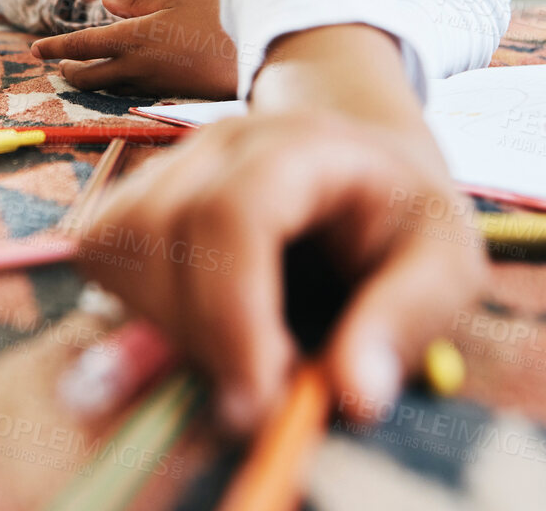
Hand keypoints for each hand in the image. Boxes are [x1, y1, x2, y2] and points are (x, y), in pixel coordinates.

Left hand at [32, 0, 236, 99]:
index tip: (33, 49)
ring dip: (91, 80)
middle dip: (68, 70)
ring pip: (106, 88)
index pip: (81, 44)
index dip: (54, 47)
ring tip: (84, 71)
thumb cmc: (214, 20)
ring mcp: (150, 86)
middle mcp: (135, 67)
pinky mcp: (165, 97)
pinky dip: (117, 85)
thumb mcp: (175, 0)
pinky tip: (121, 78)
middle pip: (86, 76)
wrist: (250, 59)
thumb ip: (136, 3)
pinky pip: (130, 93)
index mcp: (132, 38)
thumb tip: (106, 1)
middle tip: (60, 65)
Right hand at [76, 112, 487, 434]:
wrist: (362, 168)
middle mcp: (219, 142)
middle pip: (161, 231)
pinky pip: (100, 254)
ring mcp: (169, 163)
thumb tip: (352, 395)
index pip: (234, 214)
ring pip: (116, 245)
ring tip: (240, 354)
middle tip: (266, 392)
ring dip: (168, 326)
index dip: (233, 314)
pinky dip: (138, 309)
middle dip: (204, 335)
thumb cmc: (401, 218)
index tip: (262, 403)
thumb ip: (405, 319)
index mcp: (301, 145)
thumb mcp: (444, 261)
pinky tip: (200, 330)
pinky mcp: (136, 195)